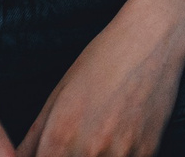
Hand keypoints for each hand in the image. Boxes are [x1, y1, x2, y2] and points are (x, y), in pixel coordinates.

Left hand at [16, 0, 184, 156]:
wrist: (152, 38)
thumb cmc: (101, 61)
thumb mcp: (58, 97)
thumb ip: (32, 140)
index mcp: (58, 139)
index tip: (50, 155)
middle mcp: (89, 152)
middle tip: (73, 147)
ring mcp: (121, 155)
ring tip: (96, 141)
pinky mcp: (148, 152)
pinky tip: (117, 141)